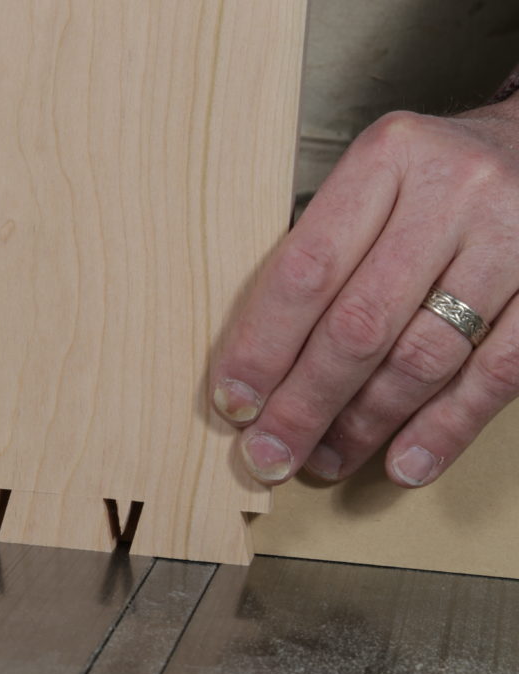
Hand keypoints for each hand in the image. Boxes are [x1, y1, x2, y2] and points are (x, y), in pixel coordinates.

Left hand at [212, 98, 518, 487]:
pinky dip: (445, 428)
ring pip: (423, 356)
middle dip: (306, 403)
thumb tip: (257, 367)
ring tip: (325, 461)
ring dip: (366, 425)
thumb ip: (324, 254)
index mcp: (387, 158)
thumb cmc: (434, 177)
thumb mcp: (373, 183)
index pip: (307, 270)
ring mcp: (515, 237)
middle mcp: (453, 192)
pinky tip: (406, 463)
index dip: (263, 347)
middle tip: (271, 454)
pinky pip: (497, 374)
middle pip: (360, 323)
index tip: (234, 402)